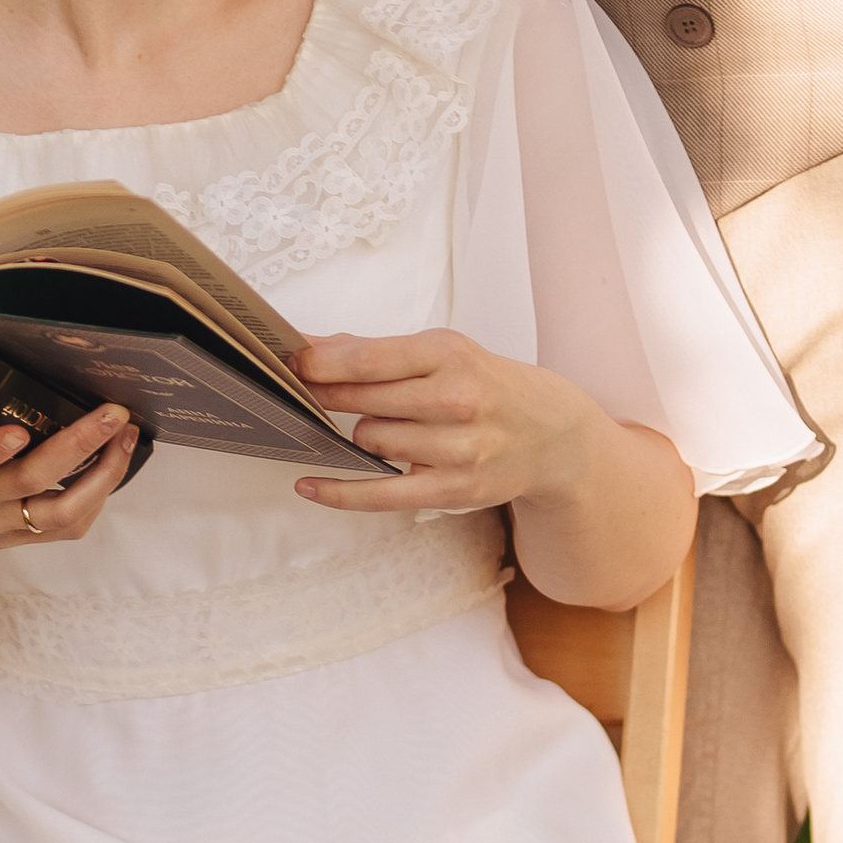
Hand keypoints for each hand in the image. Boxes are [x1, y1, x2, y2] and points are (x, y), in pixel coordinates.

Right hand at [0, 347, 139, 581]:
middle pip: (29, 485)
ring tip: (128, 435)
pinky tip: (113, 462)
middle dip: (77, 449)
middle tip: (113, 412)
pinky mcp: (3, 537)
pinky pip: (61, 527)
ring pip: (58, 514)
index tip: (17, 431)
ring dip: (101, 479)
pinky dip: (95, 499)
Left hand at [290, 327, 585, 514]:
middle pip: (364, 400)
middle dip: (328, 395)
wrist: (551, 434)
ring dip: (364, 434)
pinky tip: (308, 484)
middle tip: (300, 390)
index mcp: (449, 355)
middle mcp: (455, 399)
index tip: (290, 362)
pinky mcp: (454, 489)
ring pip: (370, 440)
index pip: (371, 358)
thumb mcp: (444, 353)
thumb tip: (312, 347)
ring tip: (386, 426)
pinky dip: (339, 492)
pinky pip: (380, 494)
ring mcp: (457, 448)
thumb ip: (377, 351)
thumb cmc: (485, 385)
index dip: (323, 362)